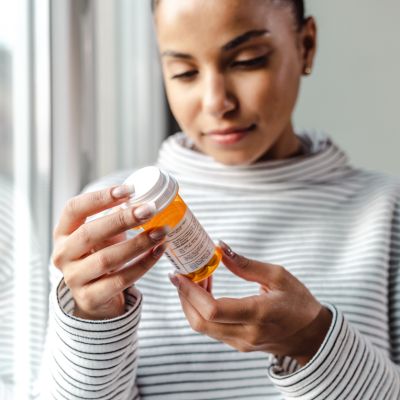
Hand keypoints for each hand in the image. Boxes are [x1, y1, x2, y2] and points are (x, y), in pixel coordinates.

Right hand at [52, 185, 167, 319]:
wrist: (96, 297)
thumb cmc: (100, 256)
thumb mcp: (102, 235)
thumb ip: (115, 219)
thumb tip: (144, 200)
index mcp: (63, 233)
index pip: (74, 209)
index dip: (100, 197)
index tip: (129, 190)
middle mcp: (62, 255)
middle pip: (89, 233)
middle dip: (122, 219)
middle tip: (150, 209)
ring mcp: (74, 279)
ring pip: (106, 259)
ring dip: (138, 243)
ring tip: (161, 231)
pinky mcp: (90, 298)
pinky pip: (121, 279)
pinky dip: (144, 264)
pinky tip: (159, 251)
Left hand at [169, 241, 331, 365]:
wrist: (312, 335)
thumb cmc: (299, 302)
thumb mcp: (278, 276)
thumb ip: (245, 264)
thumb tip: (218, 247)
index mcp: (258, 314)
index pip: (213, 309)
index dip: (190, 292)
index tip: (178, 275)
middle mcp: (246, 333)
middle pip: (200, 321)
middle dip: (184, 297)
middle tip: (182, 274)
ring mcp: (240, 343)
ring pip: (202, 327)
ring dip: (192, 303)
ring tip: (196, 279)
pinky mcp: (238, 344)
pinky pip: (211, 329)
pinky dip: (201, 310)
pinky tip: (206, 291)